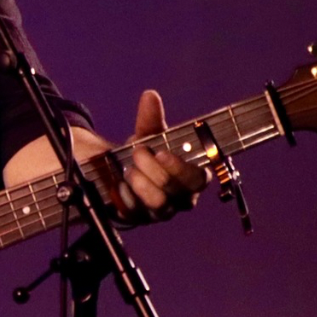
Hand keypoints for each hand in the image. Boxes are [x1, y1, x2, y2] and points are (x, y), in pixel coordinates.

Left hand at [61, 90, 208, 225]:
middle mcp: (180, 199)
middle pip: (175, 192)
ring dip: (140, 183)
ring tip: (128, 169)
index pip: (198, 179)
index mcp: (192, 178)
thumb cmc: (145, 152)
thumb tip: (150, 96)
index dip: (180, 168)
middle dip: (153, 170)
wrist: (119, 170)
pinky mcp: (140, 220)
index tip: (161, 153)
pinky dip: (124, 195)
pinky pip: (134, 213)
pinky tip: (117, 184)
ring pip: (158, 205)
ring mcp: (161, 212)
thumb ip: (150, 118)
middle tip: (137, 153)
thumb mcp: (147, 134)